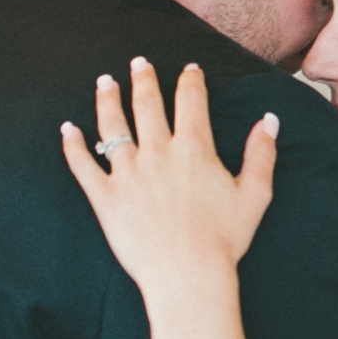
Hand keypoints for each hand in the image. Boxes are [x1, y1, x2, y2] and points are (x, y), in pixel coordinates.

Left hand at [60, 57, 277, 298]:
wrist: (188, 276)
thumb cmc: (224, 239)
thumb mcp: (255, 194)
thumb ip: (261, 153)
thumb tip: (269, 120)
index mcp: (193, 149)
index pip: (191, 100)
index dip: (190, 80)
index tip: (189, 68)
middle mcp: (157, 153)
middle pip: (147, 103)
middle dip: (143, 78)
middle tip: (139, 62)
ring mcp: (128, 173)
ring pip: (113, 126)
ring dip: (107, 99)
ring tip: (104, 81)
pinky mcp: (106, 197)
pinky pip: (83, 165)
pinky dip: (73, 145)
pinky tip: (68, 129)